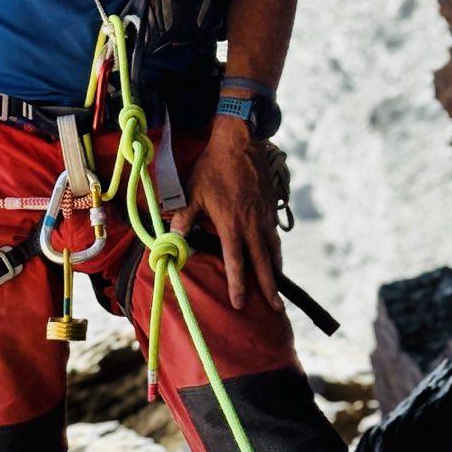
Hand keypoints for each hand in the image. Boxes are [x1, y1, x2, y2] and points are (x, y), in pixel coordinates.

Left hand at [168, 119, 284, 312]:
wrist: (239, 142)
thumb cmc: (213, 166)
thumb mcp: (193, 191)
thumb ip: (185, 217)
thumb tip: (173, 237)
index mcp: (232, 224)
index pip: (236, 262)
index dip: (238, 285)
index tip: (239, 304)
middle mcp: (252, 224)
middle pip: (263, 264)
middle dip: (269, 288)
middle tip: (276, 309)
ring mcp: (264, 216)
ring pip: (274, 250)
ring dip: (276, 271)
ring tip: (278, 288)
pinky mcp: (270, 207)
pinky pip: (275, 234)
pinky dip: (276, 250)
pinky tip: (275, 256)